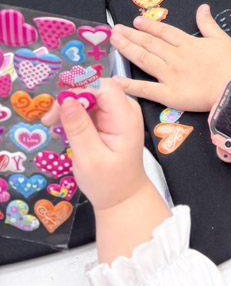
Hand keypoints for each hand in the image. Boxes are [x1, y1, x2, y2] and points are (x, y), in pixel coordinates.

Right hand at [41, 79, 148, 212]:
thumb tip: (67, 100)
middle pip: (96, 90)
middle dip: (71, 100)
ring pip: (91, 97)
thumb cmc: (107, 182)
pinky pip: (91, 107)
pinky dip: (75, 115)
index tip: (57, 109)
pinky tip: (62, 129)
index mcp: (126, 117)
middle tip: (49, 121)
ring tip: (52, 126)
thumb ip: (79, 129)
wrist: (122, 196)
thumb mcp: (89, 158)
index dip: (79, 92)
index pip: (104, 89)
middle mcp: (125, 109)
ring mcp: (119, 113)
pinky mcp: (111, 119)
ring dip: (70, 108)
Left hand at [111, 4, 230, 110]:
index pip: (163, 32)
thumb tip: (203, 8)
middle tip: (116, 30)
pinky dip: (130, 85)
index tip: (135, 21)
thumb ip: (208, 23)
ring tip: (115, 42)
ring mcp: (170, 74)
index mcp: (187, 43)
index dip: (148, 26)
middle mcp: (175, 56)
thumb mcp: (221, 38)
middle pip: (149, 43)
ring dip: (128, 50)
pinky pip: (146, 89)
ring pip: (144, 60)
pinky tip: (117, 80)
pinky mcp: (169, 94)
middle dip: (131, 35)